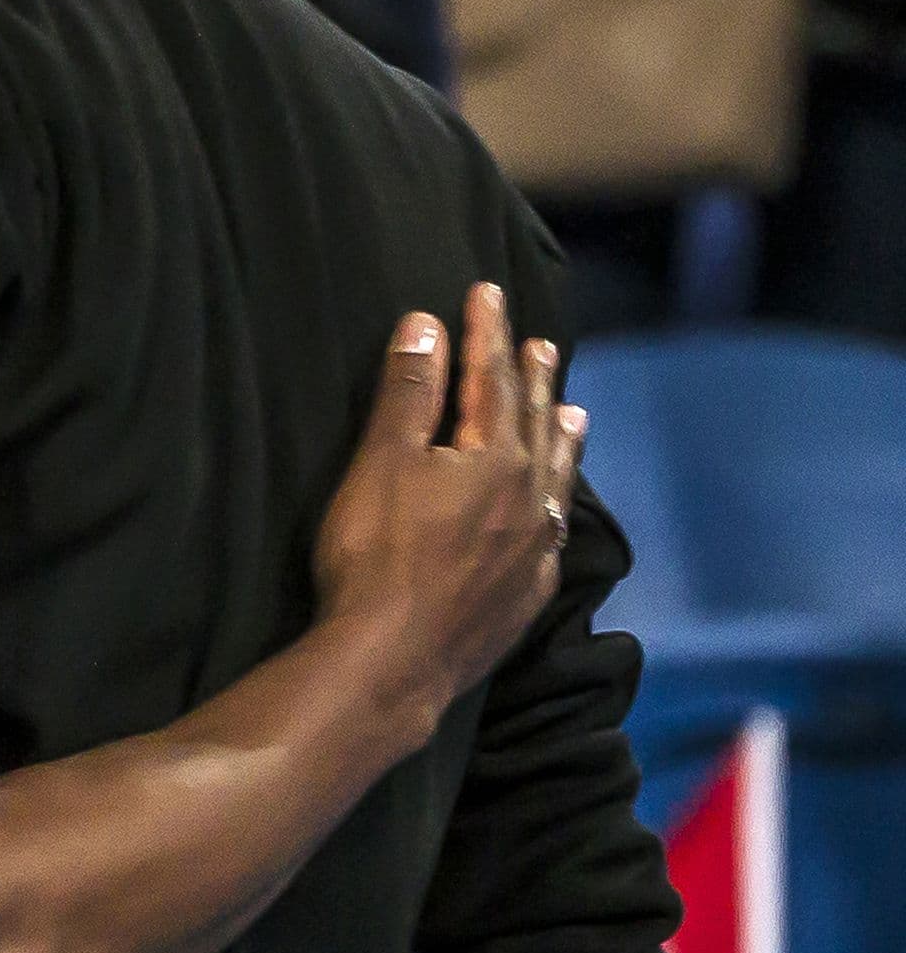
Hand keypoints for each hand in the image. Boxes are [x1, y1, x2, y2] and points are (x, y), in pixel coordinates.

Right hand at [310, 284, 582, 728]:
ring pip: (558, 482)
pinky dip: (558, 509)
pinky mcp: (525, 598)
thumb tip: (427, 325)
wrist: (394, 659)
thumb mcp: (381, 461)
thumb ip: (410, 393)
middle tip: (544, 344)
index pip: (491, 380)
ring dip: (563, 442)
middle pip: (535, 426)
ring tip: (576, 414)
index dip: (486, 333)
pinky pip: (555, 537)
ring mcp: (533, 553)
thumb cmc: (376, 555)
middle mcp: (528, 501)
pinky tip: (555, 514)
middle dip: (534, 380)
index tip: (486, 292)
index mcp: (494, 460)